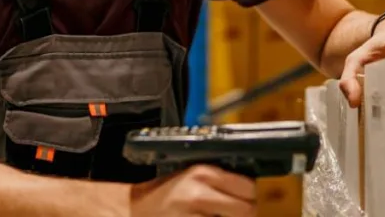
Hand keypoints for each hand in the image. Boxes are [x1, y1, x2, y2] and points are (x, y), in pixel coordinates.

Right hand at [130, 164, 256, 216]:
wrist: (134, 210)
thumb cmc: (165, 194)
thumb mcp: (190, 177)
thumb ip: (218, 181)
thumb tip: (250, 190)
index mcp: (201, 173)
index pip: (247, 187)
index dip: (248, 195)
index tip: (243, 198)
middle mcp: (199, 193)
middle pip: (247, 210)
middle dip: (244, 214)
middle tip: (232, 213)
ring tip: (214, 216)